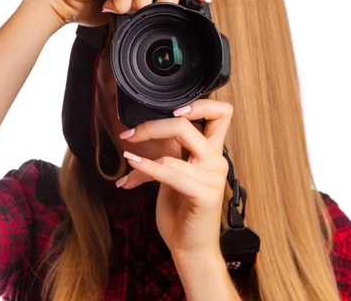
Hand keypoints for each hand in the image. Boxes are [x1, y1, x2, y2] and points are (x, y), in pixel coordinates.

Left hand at [116, 99, 233, 259]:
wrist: (189, 248)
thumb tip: (147, 130)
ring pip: (179, 141)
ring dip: (146, 145)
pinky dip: (148, 167)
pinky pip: (171, 171)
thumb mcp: (174, 174)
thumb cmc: (183, 212)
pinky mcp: (204, 194)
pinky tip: (132, 168)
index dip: (200, 103)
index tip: (173, 109)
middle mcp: (215, 161)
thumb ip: (169, 151)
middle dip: (155, 123)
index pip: (221, 114)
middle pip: (191, 122)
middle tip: (133, 133)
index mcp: (212, 153)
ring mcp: (212, 177)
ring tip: (128, 157)